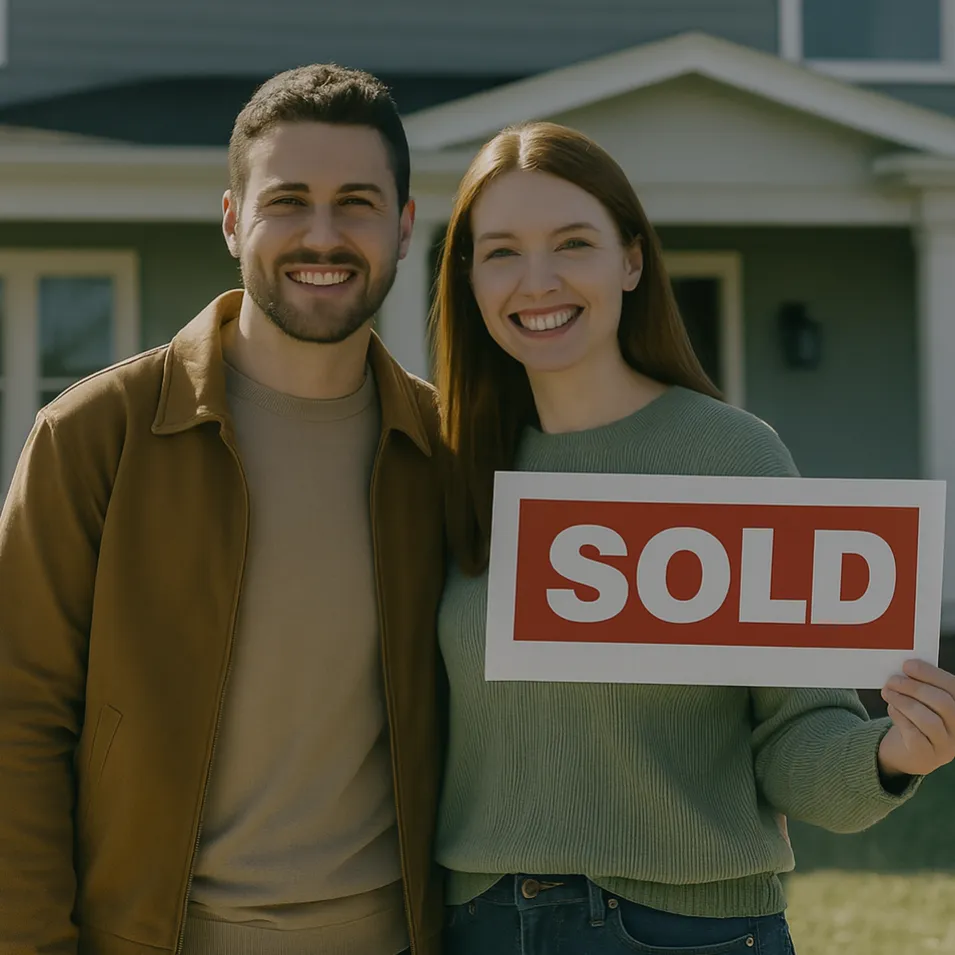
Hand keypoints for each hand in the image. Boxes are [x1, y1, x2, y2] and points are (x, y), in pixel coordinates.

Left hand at [878, 659, 954, 778]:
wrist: (908, 752)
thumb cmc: (915, 719)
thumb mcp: (922, 701)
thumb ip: (919, 686)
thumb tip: (906, 669)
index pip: (953, 688)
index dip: (931, 674)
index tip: (908, 665)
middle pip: (944, 704)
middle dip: (915, 688)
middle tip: (893, 680)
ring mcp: (945, 746)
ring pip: (930, 721)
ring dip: (904, 702)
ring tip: (888, 692)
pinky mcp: (927, 757)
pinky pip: (915, 735)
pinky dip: (900, 718)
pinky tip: (891, 709)